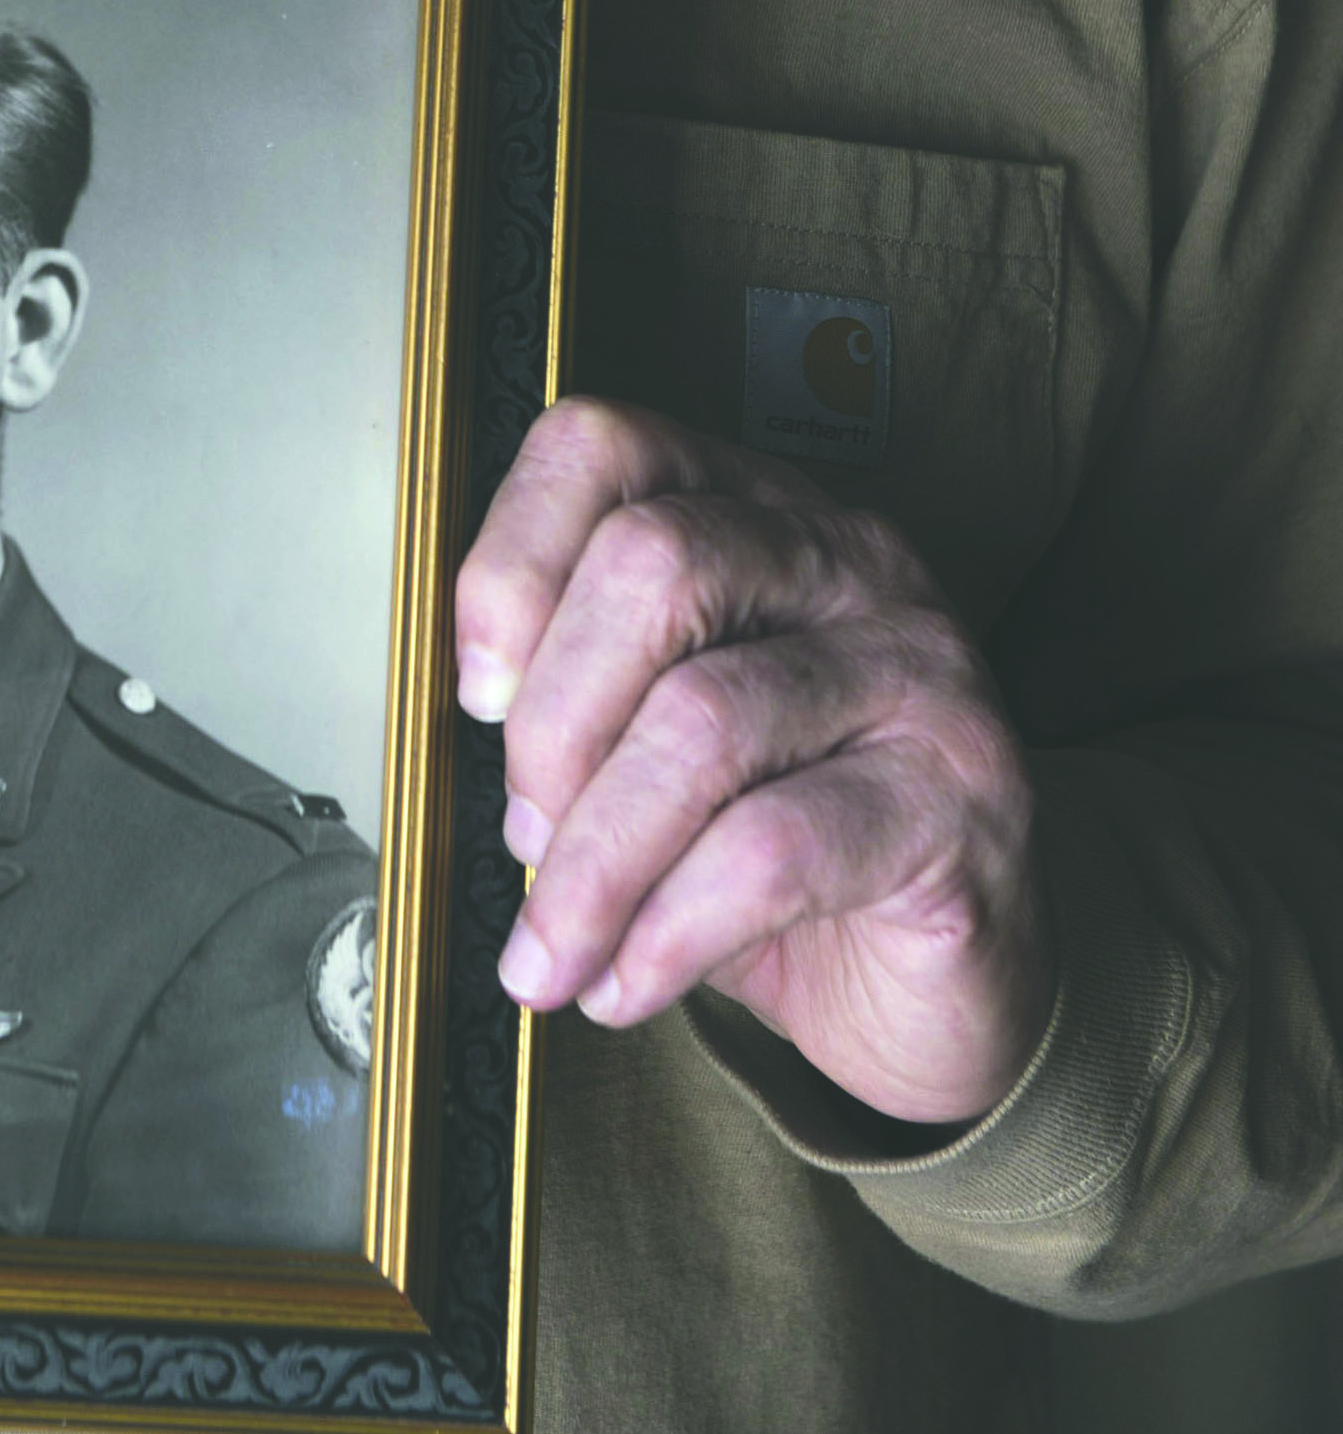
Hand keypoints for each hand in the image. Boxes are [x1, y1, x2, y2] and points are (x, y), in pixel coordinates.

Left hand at [455, 399, 1050, 1125]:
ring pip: (702, 718)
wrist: (942, 984)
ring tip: (557, 950)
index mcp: (752, 512)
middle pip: (651, 565)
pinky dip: (668, 929)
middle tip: (524, 842)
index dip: (512, 562)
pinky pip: (775, 849)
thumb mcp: (653, 743)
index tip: (475, 697)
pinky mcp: (964, 797)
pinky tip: (627, 984)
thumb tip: (469, 715)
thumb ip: (574, 693)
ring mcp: (920, 669)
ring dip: (594, 862)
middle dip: (552, 724)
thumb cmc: (777, 845)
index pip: (605, 449)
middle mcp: (848, 559)